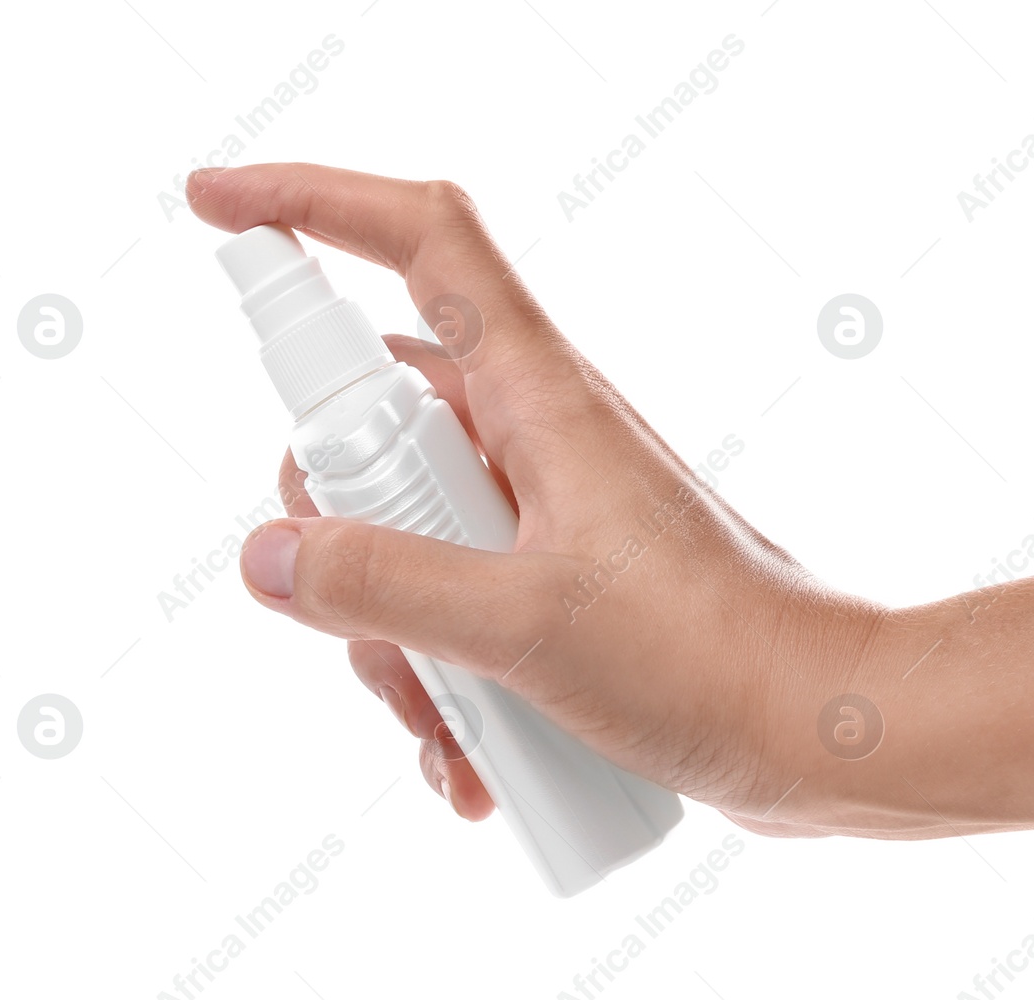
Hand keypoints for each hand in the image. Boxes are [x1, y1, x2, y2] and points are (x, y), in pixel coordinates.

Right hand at [188, 163, 879, 835]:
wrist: (818, 731)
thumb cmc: (706, 658)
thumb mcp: (523, 626)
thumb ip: (384, 586)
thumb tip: (269, 559)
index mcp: (539, 396)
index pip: (421, 241)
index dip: (313, 199)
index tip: (215, 207)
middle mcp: (537, 435)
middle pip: (377, 421)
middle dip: (342, 535)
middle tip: (383, 621)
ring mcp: (545, 510)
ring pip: (408, 531)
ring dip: (394, 639)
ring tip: (449, 728)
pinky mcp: (559, 582)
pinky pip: (457, 605)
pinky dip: (445, 683)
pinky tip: (474, 766)